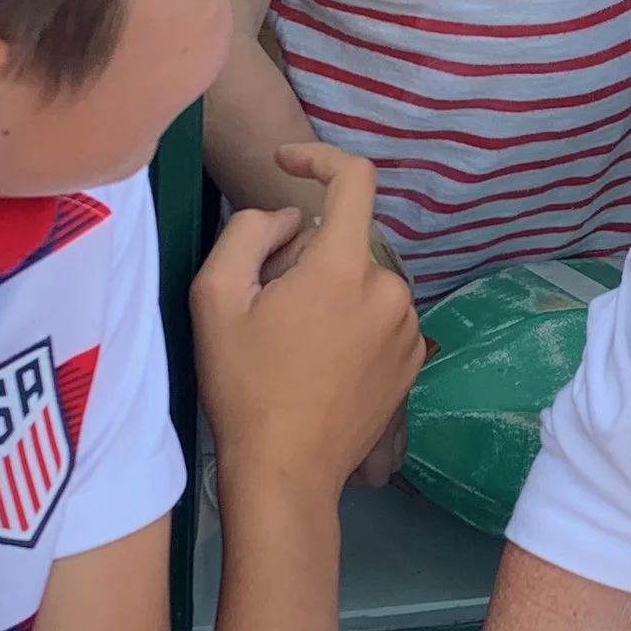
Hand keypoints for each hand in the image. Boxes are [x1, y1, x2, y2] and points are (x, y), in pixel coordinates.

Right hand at [192, 144, 422, 503]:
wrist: (286, 473)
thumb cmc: (243, 386)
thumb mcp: (215, 297)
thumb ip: (248, 232)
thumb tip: (289, 218)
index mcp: (343, 267)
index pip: (353, 178)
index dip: (318, 157)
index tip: (287, 163)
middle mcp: (390, 290)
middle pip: (346, 239)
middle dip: (306, 253)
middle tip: (267, 303)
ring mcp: (409, 329)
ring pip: (363, 279)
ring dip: (330, 291)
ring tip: (293, 343)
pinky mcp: (414, 361)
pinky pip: (380, 316)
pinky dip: (352, 322)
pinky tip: (320, 364)